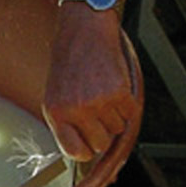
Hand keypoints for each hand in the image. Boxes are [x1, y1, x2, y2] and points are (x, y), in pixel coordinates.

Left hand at [41, 5, 138, 163]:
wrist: (84, 32)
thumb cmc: (69, 64)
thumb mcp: (56, 95)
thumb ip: (67, 123)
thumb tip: (86, 154)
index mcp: (56, 113)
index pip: (74, 152)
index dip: (85, 150)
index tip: (88, 144)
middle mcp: (75, 110)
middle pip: (100, 144)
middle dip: (102, 131)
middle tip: (96, 109)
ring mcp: (98, 102)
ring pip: (117, 129)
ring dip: (115, 115)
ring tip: (102, 92)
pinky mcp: (119, 92)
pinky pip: (130, 113)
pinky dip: (127, 104)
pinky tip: (114, 85)